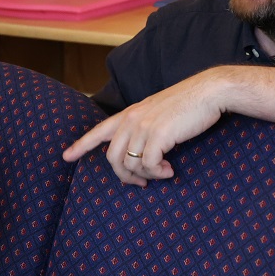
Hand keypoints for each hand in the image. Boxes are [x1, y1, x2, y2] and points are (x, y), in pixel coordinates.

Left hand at [63, 71, 224, 185]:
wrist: (208, 92)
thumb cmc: (188, 105)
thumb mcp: (158, 113)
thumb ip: (144, 128)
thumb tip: (140, 153)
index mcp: (129, 113)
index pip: (98, 131)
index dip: (81, 145)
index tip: (66, 156)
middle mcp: (131, 119)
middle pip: (112, 158)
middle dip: (125, 176)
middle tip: (142, 183)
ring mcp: (143, 126)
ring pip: (130, 165)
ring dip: (147, 175)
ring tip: (164, 171)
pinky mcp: (158, 135)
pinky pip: (148, 165)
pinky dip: (158, 173)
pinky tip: (170, 170)